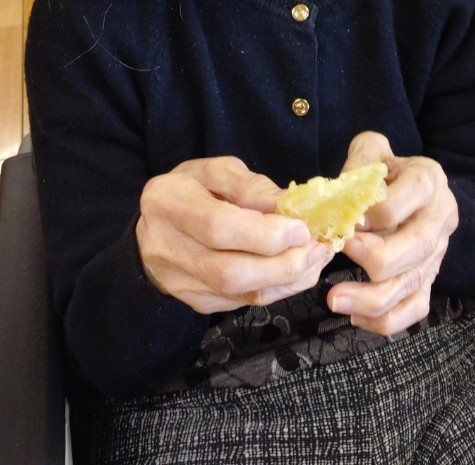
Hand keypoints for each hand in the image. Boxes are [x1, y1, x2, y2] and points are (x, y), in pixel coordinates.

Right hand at [136, 157, 333, 313]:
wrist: (157, 225)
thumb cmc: (193, 189)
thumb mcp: (217, 171)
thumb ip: (251, 187)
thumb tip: (288, 206)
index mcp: (167, 202)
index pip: (218, 227)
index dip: (264, 233)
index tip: (301, 229)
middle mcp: (165, 247)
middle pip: (230, 272)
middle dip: (283, 264)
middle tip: (317, 248)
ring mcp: (178, 282)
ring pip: (240, 294)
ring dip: (288, 279)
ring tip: (316, 258)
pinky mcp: (195, 302)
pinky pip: (243, 302)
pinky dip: (278, 289)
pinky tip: (297, 270)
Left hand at [326, 132, 457, 335]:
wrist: (414, 187)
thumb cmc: (386, 170)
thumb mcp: (374, 150)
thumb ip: (360, 160)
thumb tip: (340, 191)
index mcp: (428, 179)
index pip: (413, 194)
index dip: (378, 210)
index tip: (348, 217)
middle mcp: (440, 217)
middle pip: (418, 246)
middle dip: (376, 257)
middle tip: (339, 252)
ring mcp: (437, 253)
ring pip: (414, 284)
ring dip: (372, 298)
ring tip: (334, 299)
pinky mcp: (429, 280)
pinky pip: (415, 309)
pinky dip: (386, 321)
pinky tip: (355, 315)